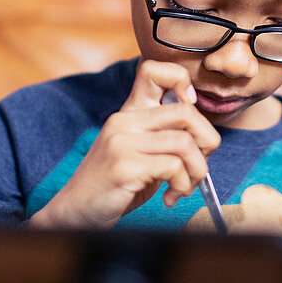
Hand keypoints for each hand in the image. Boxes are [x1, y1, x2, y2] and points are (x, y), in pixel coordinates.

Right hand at [29, 60, 219, 229]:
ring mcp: (122, 142)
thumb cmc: (114, 185)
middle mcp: (125, 121)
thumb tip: (206, 137)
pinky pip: (173, 167)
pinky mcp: (124, 166)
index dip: (182, 83)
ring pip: (185, 143)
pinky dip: (182, 186)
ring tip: (184, 188)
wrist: (75, 211)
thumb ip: (164, 137)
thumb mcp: (139, 152)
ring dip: (196, 172)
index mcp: (129, 112)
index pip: (154, 71)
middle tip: (198, 166)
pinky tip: (170, 197)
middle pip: (186, 112)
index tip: (187, 117)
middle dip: (207, 142)